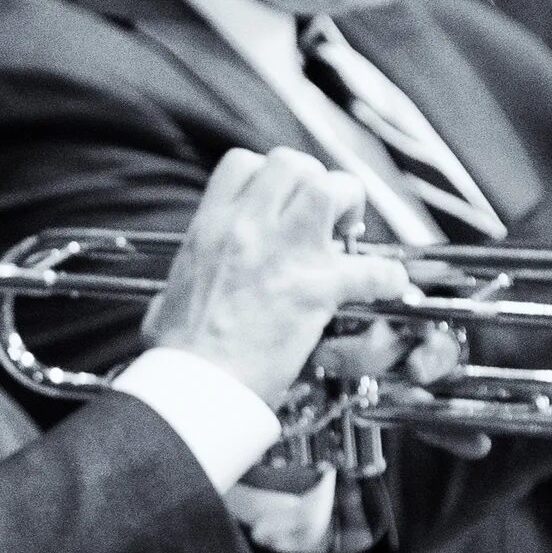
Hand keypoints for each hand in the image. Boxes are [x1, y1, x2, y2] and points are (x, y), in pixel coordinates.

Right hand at [141, 146, 420, 404]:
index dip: (268, 176)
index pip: (243, 164)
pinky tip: (385, 287)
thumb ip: (175, 292)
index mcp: (209, 228)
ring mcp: (284, 254)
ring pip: (331, 188)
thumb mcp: (165, 304)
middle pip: (292, 164)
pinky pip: (371, 268)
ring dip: (347, 205)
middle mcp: (247, 229)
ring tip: (345, 234)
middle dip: (314, 181)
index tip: (279, 202)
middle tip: (320, 216)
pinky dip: (385, 277)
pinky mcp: (315, 289)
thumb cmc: (177, 356)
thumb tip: (170, 303)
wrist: (195, 388)